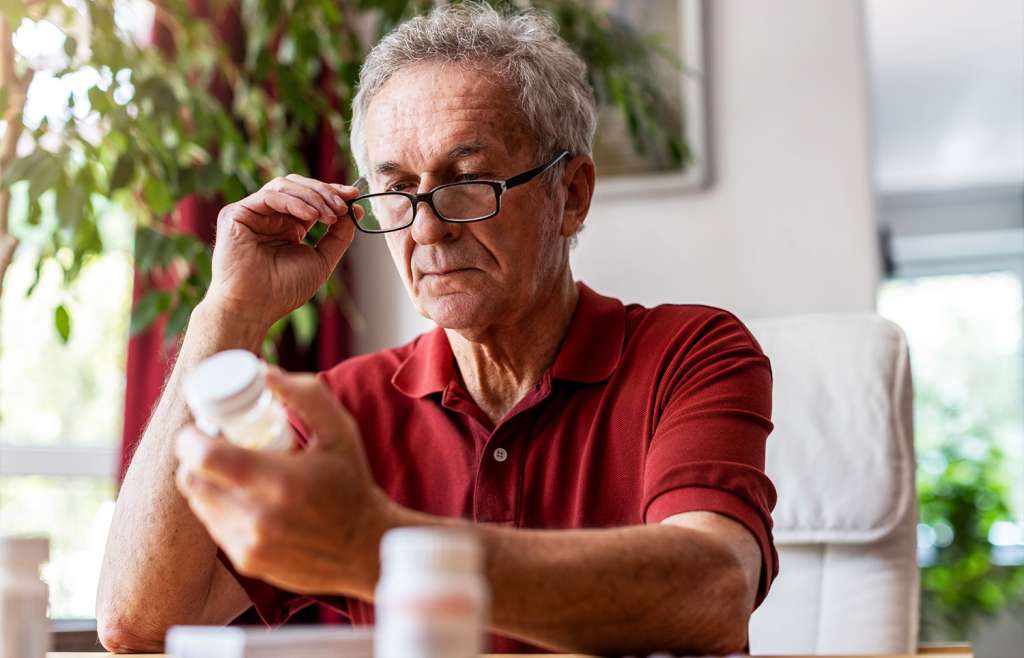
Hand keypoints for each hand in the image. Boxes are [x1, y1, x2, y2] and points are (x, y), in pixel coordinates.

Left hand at [173, 366, 392, 596]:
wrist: (366, 546)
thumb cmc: (352, 483)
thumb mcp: (340, 431)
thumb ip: (305, 395)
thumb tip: (264, 372)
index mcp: (279, 481)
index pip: (203, 457)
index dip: (190, 438)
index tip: (202, 427)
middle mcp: (258, 518)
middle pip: (191, 481)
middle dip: (194, 458)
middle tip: (214, 444)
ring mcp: (250, 544)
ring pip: (199, 504)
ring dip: (206, 482)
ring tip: (232, 470)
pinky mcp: (248, 562)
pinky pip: (215, 526)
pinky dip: (221, 507)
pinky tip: (245, 498)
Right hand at [204, 174, 360, 328]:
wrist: (255, 307)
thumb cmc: (284, 290)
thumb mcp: (322, 259)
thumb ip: (338, 235)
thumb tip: (355, 209)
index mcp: (288, 227)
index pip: (310, 198)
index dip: (332, 192)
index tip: (353, 196)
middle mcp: (270, 217)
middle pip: (298, 186)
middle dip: (325, 192)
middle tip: (343, 206)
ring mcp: (252, 213)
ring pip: (285, 186)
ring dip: (313, 197)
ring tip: (330, 215)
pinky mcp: (236, 213)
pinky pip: (269, 196)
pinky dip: (295, 202)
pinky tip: (312, 216)